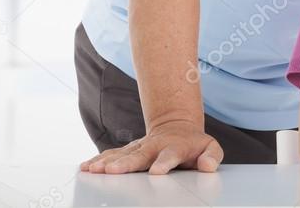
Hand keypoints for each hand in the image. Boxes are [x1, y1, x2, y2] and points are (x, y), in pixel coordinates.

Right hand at [80, 120, 222, 174]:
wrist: (177, 127)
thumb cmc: (193, 144)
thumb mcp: (210, 147)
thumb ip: (212, 156)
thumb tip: (208, 166)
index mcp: (174, 148)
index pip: (170, 156)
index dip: (164, 163)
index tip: (157, 171)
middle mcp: (153, 147)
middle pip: (139, 156)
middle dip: (126, 164)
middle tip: (113, 171)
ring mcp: (139, 148)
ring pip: (121, 155)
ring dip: (107, 162)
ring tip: (94, 170)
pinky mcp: (128, 151)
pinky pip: (112, 155)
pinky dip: (99, 161)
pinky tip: (87, 167)